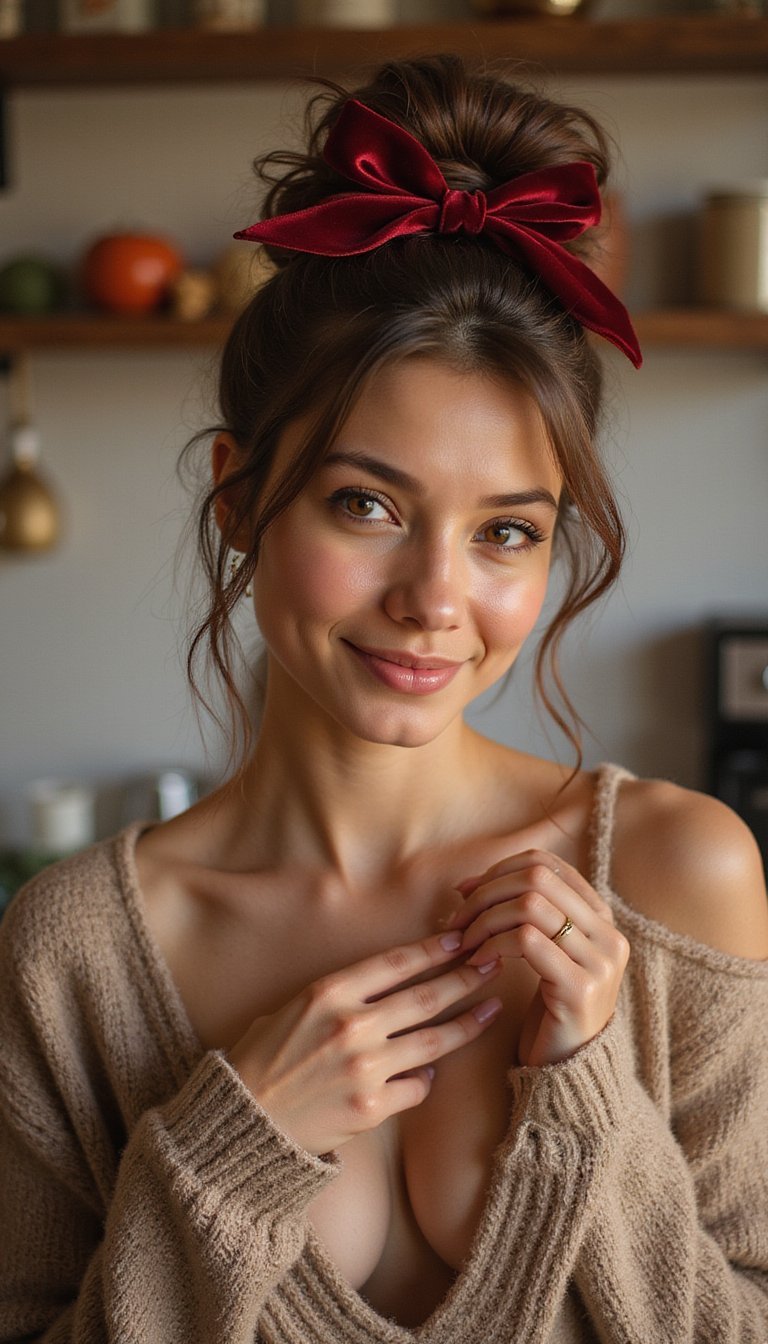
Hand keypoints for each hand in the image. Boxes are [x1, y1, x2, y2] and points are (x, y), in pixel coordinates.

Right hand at [226, 931, 503, 1155]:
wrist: (243, 1118)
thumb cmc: (264, 1057)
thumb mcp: (294, 1007)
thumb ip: (341, 995)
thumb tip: (389, 981)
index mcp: (329, 992)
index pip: (397, 963)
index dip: (434, 948)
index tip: (461, 938)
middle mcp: (351, 1026)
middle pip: (427, 996)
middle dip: (467, 978)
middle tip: (494, 963)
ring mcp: (364, 1068)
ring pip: (434, 1041)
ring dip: (468, 1024)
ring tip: (491, 1010)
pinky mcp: (371, 1107)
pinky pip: (417, 1086)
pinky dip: (427, 1076)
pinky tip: (434, 1069)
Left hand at [447, 850, 629, 1067]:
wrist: (570, 1071)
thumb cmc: (548, 1009)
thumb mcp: (543, 953)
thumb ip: (522, 915)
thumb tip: (468, 884)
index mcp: (601, 918)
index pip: (547, 864)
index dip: (500, 870)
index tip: (467, 892)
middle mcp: (608, 934)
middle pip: (538, 877)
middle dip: (488, 891)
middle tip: (459, 918)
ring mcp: (599, 961)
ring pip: (530, 904)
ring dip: (486, 918)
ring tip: (466, 942)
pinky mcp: (580, 988)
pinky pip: (526, 941)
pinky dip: (493, 943)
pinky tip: (479, 962)